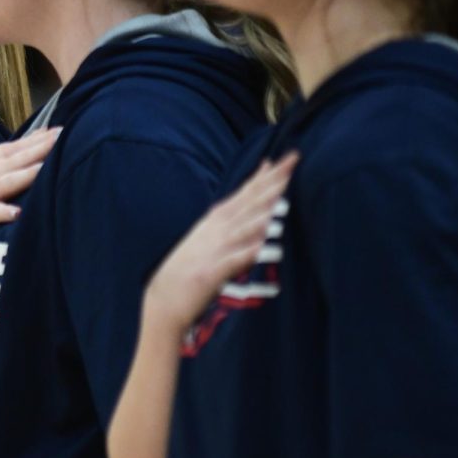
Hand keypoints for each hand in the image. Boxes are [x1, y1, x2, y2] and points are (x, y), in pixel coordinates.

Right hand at [0, 127, 59, 240]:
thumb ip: (19, 149)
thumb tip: (45, 132)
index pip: (21, 146)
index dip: (42, 138)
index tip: (63, 129)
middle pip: (19, 159)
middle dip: (40, 149)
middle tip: (61, 139)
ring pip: (8, 182)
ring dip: (26, 175)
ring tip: (45, 169)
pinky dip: (4, 212)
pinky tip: (17, 213)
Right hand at [144, 153, 298, 336]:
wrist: (164, 298)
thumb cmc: (189, 269)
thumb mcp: (209, 238)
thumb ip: (232, 224)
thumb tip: (260, 214)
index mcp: (215, 220)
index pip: (246, 192)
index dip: (267, 175)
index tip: (289, 159)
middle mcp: (215, 229)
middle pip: (248, 203)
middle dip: (272, 183)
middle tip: (294, 163)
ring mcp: (212, 250)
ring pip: (242, 228)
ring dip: (262, 216)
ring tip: (284, 205)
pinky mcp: (210, 273)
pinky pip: (233, 262)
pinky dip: (248, 254)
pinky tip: (263, 249)